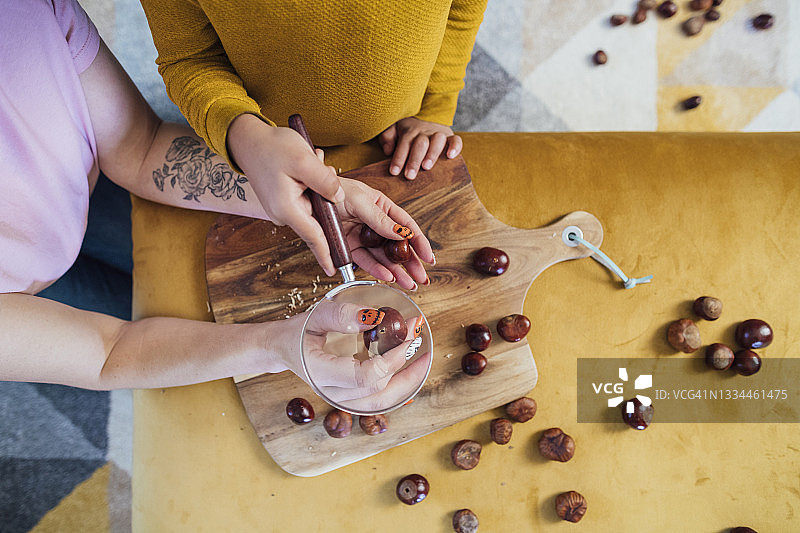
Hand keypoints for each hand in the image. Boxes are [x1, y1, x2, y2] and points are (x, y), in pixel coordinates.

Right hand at [227, 114, 343, 274]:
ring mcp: (281, 209)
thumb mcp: (303, 159)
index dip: (326, 253)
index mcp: (286, 209)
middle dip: (329, 201)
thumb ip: (324, 180)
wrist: (247, 140)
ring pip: (313, 208)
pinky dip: (312, 186)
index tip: (335, 270)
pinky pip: (306, 201)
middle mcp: (282, 214)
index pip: (313, 237)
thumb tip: (340, 197)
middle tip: (323, 168)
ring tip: (314, 162)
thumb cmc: (272, 147)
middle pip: (317, 221)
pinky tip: (309, 165)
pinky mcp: (282, 202)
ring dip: (320, 188)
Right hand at [281, 300, 430, 410]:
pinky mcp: (348, 399)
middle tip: (418, 337)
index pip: (363, 377)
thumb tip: (375, 317)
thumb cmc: (297, 332)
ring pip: (381, 402)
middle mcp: (331, 393)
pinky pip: (378, 401)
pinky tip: (410, 371)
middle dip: (404, 365)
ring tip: (424, 359)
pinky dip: (398, 387)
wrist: (282, 349)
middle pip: (378, 391)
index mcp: (321, 373)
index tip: (407, 336)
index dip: (390, 359)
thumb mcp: (314, 316)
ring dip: (407, 381)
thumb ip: (341, 315)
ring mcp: (340, 400)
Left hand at [336, 177, 433, 289]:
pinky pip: (365, 261)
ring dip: (396, 272)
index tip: (429, 258)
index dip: (419, 242)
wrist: (305, 198)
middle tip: (422, 278)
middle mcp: (374, 224)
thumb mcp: (360, 200)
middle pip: (398, 246)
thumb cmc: (331, 190)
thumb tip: (402, 234)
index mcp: (382, 207)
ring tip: (408, 284)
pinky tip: (387, 276)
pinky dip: (376, 270)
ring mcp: (362, 237)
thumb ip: (380, 219)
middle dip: (411, 263)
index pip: (406, 226)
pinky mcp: (349, 248)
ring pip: (383, 258)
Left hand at [379, 117, 462, 179]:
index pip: (404, 145)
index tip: (394, 172)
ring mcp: (438, 133)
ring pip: (437, 141)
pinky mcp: (451, 136)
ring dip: (432, 154)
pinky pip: (456, 140)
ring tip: (427, 167)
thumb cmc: (407, 129)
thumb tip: (387, 150)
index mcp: (409, 131)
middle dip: (414, 160)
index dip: (398, 158)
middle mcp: (424, 132)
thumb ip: (387, 137)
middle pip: (420, 144)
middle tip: (410, 175)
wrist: (426, 115)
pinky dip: (455, 147)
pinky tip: (451, 156)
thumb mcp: (393, 129)